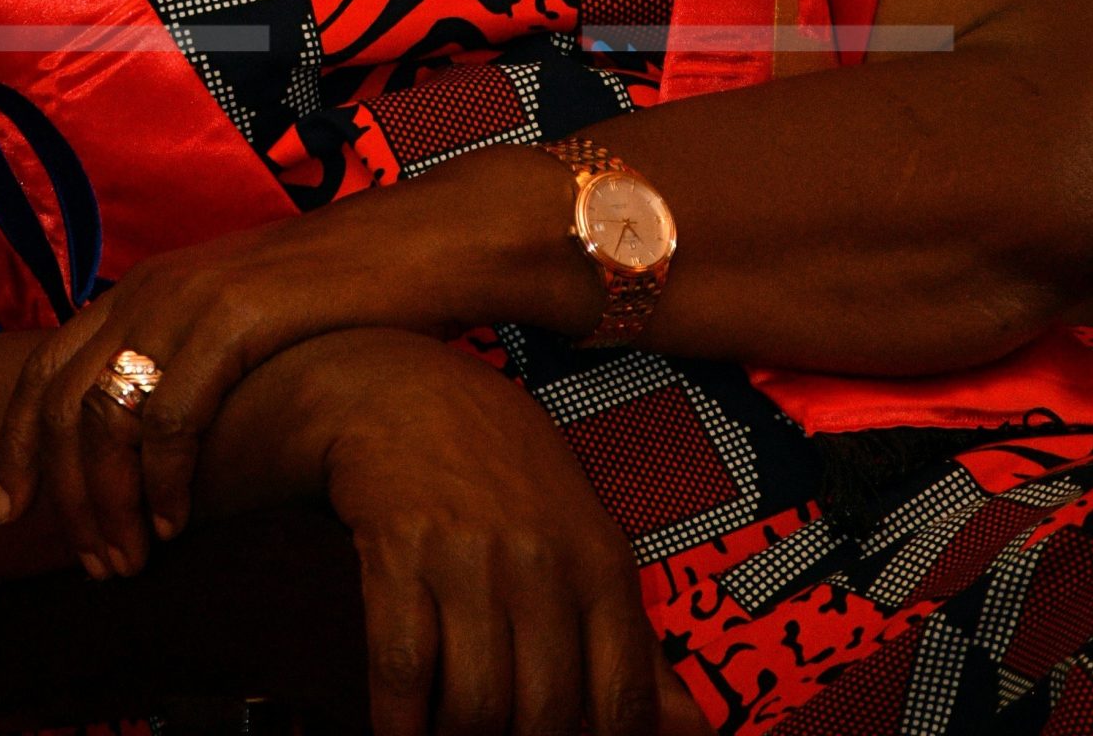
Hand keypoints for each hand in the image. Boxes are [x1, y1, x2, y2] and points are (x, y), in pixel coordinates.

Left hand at [0, 146, 585, 573]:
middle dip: (62, 493)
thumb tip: (149, 452)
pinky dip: (163, 481)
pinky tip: (177, 524)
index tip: (8, 512)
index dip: (16, 444)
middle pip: (58, 399)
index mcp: (149, 285)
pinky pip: (171, 415)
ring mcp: (192, 296)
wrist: (427, 243)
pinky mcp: (237, 316)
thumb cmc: (348, 300)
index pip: (45, 367)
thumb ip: (192, 369)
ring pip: (106, 415)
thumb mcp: (248, 327)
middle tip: (87, 562)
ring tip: (128, 561)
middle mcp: (155, 285)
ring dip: (108, 501)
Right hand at [305, 331, 705, 735]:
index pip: (623, 700)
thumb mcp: (584, 536)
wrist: (405, 391)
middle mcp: (541, 560)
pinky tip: (403, 721)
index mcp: (600, 561)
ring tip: (453, 725)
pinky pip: (402, 674)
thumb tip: (693, 729)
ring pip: (475, 707)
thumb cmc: (505, 470)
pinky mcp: (400, 554)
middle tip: (505, 735)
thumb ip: (632, 639)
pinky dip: (400, 720)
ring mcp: (468, 557)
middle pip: (548, 715)